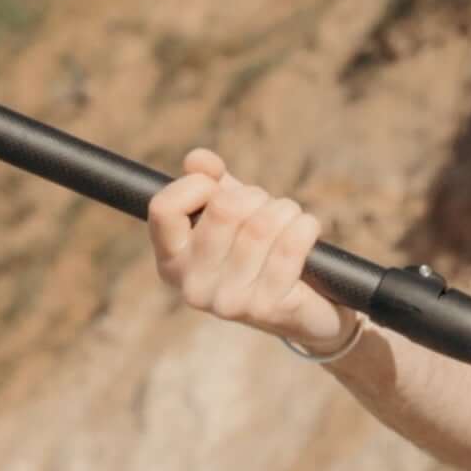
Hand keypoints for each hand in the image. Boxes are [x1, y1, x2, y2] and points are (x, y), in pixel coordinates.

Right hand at [147, 148, 351, 358]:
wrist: (305, 311)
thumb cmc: (261, 255)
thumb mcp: (231, 217)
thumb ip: (211, 185)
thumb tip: (197, 159)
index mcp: (172, 263)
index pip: (164, 208)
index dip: (196, 185)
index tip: (217, 190)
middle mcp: (192, 287)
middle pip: (224, 208)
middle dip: (256, 197)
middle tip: (266, 211)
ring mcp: (227, 302)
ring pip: (262, 223)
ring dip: (286, 211)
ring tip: (290, 223)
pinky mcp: (267, 308)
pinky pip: (292, 242)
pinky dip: (307, 227)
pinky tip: (307, 235)